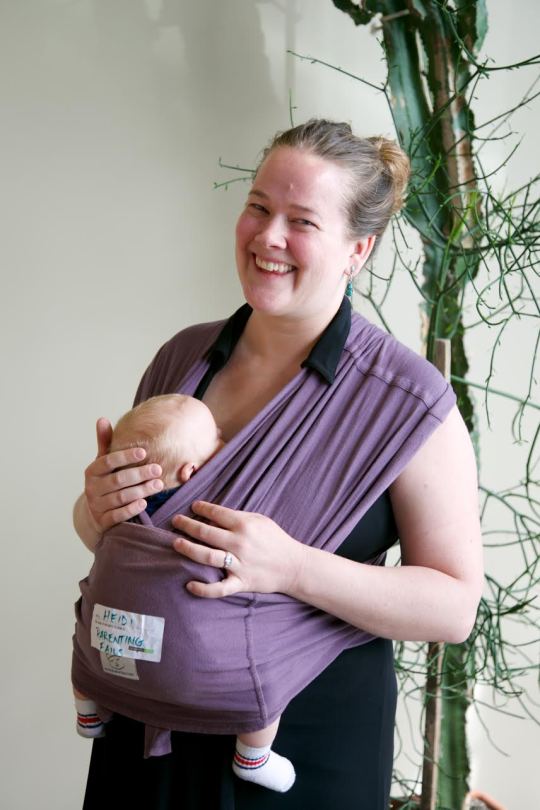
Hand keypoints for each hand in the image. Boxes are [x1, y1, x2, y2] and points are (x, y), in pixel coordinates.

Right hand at [83, 417, 162, 531]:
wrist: (94, 515)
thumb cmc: (105, 482)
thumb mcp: (103, 464)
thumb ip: (105, 443)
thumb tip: (102, 419)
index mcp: (92, 471)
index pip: (108, 461)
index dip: (125, 456)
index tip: (144, 451)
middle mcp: (92, 488)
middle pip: (117, 480)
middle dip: (139, 474)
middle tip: (158, 469)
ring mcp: (97, 506)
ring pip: (120, 498)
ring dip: (140, 491)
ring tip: (158, 485)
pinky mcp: (103, 522)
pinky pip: (118, 516)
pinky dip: (131, 509)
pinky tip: (144, 503)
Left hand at [171, 501, 305, 598]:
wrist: (293, 566)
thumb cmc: (276, 540)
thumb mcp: (260, 520)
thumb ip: (238, 516)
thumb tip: (213, 515)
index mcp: (245, 525)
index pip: (216, 513)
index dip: (201, 507)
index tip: (192, 506)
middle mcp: (239, 543)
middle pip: (206, 532)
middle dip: (187, 525)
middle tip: (176, 521)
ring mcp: (239, 564)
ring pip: (207, 556)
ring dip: (188, 549)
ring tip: (176, 543)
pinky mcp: (241, 582)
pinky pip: (219, 588)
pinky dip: (203, 589)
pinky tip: (189, 584)